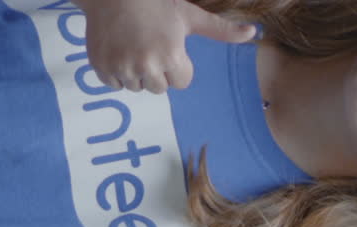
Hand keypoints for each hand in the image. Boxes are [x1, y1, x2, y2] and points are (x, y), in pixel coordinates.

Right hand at [78, 0, 255, 92]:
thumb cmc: (156, 4)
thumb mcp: (189, 16)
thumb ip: (220, 29)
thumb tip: (254, 33)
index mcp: (171, 57)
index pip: (181, 82)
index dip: (177, 65)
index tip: (168, 46)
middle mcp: (147, 67)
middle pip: (159, 88)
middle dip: (157, 70)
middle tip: (150, 45)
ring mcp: (123, 69)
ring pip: (136, 87)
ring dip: (136, 72)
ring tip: (133, 45)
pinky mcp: (102, 69)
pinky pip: (115, 84)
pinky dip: (116, 71)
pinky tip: (119, 50)